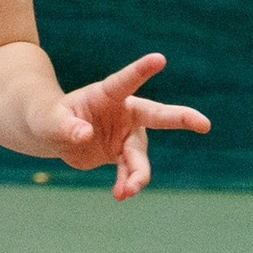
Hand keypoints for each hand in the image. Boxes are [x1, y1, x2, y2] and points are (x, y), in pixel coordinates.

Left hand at [39, 52, 210, 200]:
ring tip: (127, 191)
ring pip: (140, 155)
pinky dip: (127, 183)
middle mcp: (124, 112)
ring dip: (138, 174)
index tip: (160, 58)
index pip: (127, 80)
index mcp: (108, 93)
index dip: (142, 70)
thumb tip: (84, 135)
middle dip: (181, 118)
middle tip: (204, 124)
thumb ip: (65, 126)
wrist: (53, 134)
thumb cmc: (48, 117)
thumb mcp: (49, 120)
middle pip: (157, 115)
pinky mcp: (122, 154)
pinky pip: (130, 171)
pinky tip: (120, 194)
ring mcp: (126, 134)